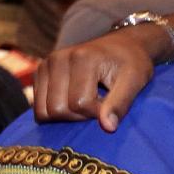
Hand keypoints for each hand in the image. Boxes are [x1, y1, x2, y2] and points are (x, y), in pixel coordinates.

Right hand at [34, 27, 162, 131]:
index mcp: (82, 58)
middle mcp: (57, 59)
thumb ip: (120, 104)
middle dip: (80, 116)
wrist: (122, 46)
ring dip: (67, 115)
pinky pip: (39, 107)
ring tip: (87, 101)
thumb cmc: (131, 64)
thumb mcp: (133, 82)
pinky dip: (57, 110)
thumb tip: (108, 128)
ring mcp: (45, 64)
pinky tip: (74, 98)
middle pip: (57, 109)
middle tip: (98, 103)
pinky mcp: (39, 72)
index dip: (98, 112)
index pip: (80, 104)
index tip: (111, 102)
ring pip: (44, 111)